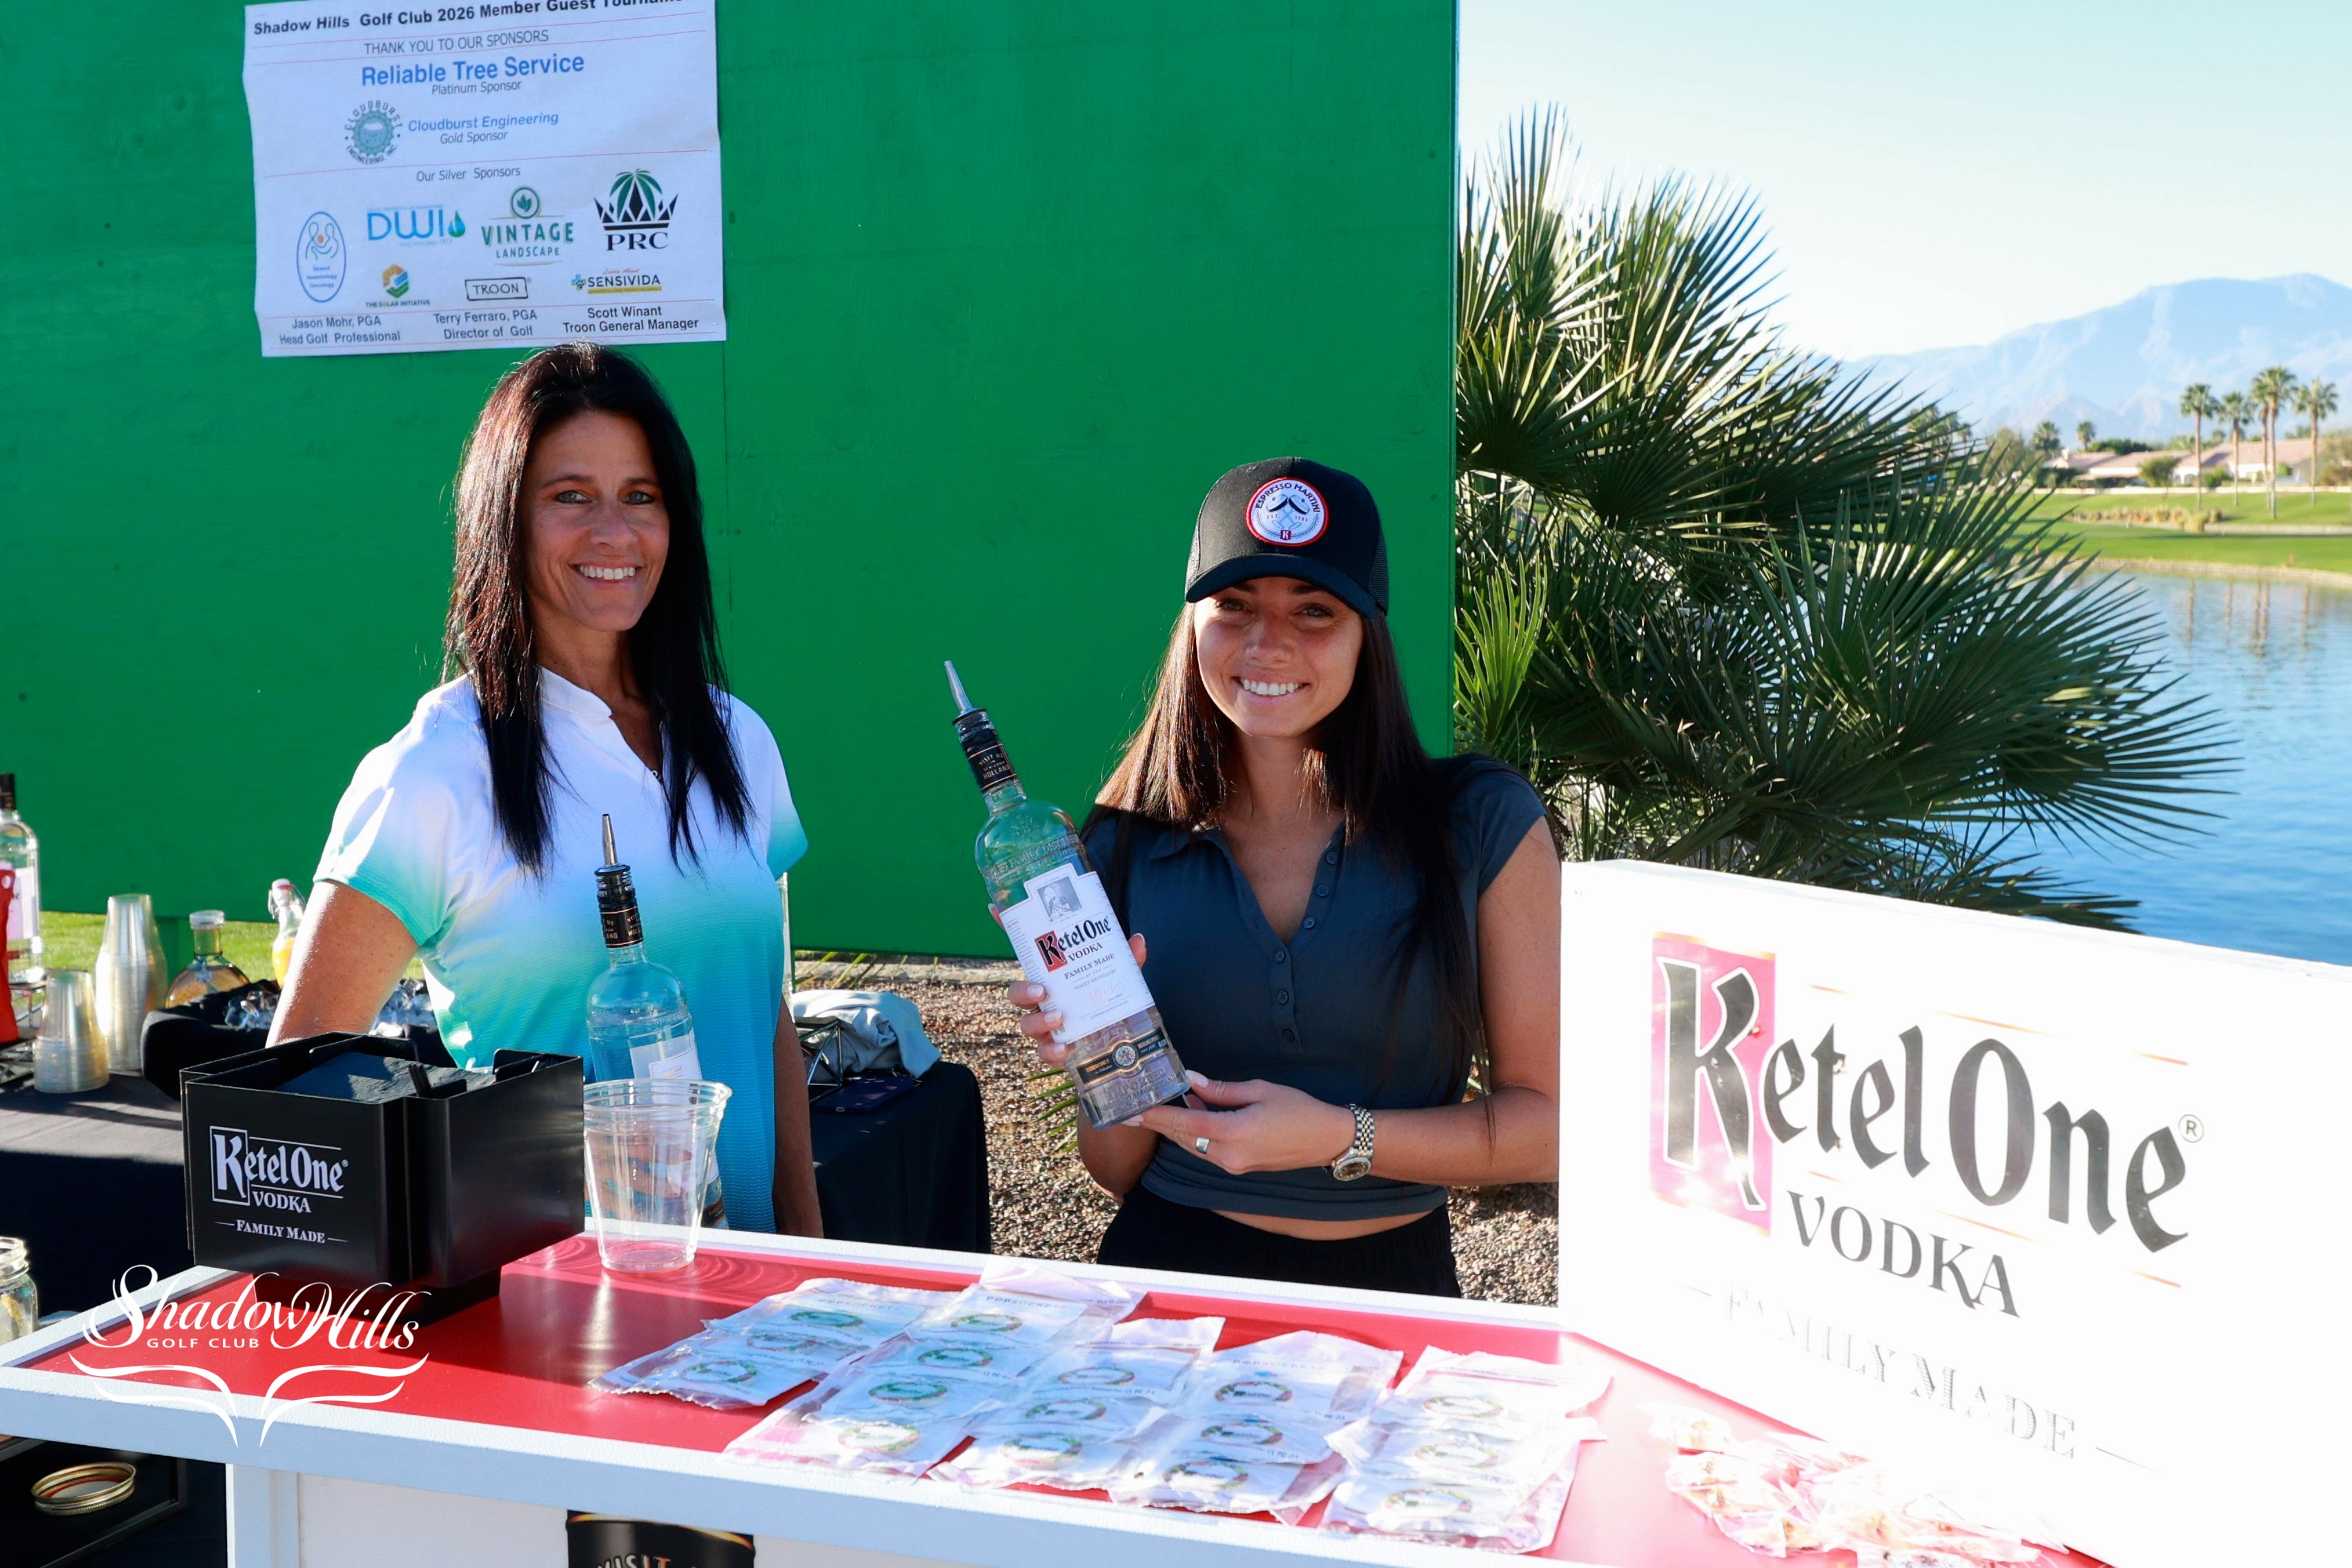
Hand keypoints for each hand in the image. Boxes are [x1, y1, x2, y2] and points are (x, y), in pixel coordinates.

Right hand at [1007, 932, 1145, 1069]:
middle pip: (1017, 993)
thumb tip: (1138, 940)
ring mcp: (1046, 1027)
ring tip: (1058, 1017)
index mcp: (1053, 977)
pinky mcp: (1055, 1050)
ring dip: (1038, 1021)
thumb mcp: (1120, 979)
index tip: (994, 907)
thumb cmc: (1108, 1004)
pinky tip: (1064, 1048)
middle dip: (1023, 990)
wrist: (1119, 1047)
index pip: (1027, 952)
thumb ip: (1126, 962)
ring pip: (1026, 1024)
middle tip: (1042, 990)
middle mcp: (1043, 1001)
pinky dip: (1052, 1051)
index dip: (1007, 929)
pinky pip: (1044, 1053)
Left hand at [1130, 1072, 1357, 1175]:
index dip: (1157, 1117)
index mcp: (1233, 1133)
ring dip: (1178, 1127)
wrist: (1327, 1140)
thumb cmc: (1299, 1110)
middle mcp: (1228, 1155)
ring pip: (1194, 1145)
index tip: (1132, 1112)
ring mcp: (1234, 1165)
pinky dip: (1195, 1134)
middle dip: (1160, 1122)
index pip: (1185, 1124)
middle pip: (1184, 1138)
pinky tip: (1191, 1114)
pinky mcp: (1239, 1166)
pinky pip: (1207, 1150)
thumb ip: (1221, 1089)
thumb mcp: (1260, 1091)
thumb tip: (1191, 1080)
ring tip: (1159, 1106)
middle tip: (1135, 1108)